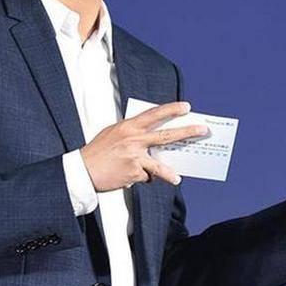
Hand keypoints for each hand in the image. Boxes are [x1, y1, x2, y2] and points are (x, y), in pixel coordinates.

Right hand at [80, 101, 207, 191]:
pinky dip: (142, 178)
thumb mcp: (113, 133)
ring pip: (159, 165)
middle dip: (187, 132)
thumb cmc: (97, 152)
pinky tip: (131, 177)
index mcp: (128, 126)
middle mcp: (133, 140)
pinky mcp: (133, 173)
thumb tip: (152, 139)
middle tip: (202, 130)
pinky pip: (145, 177)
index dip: (171, 109)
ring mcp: (135, 157)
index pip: (154, 114)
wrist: (82, 171)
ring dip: (169, 173)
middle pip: (166, 135)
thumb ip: (132, 133)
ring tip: (177, 178)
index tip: (187, 107)